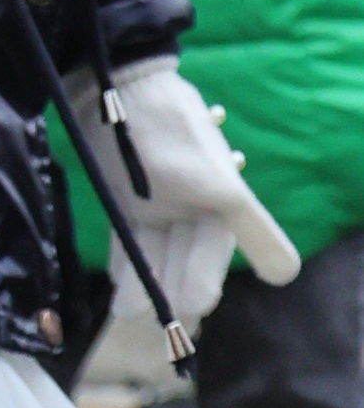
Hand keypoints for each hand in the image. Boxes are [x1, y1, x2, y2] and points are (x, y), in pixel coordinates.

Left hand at [98, 60, 295, 327]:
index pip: (216, 252)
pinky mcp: (127, 196)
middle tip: (147, 318)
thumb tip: (287, 275)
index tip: (191, 308)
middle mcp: (192, 203)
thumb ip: (253, 230)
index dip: (202, 279)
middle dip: (168, 287)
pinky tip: (119, 286)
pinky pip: (130, 236)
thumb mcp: (218, 188)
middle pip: (184, 255)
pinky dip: (127, 260)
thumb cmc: (172, 136)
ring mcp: (158, 200)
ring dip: (143, 279)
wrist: (120, 88)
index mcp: (221, 201)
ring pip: (155, 250)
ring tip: (125, 312)